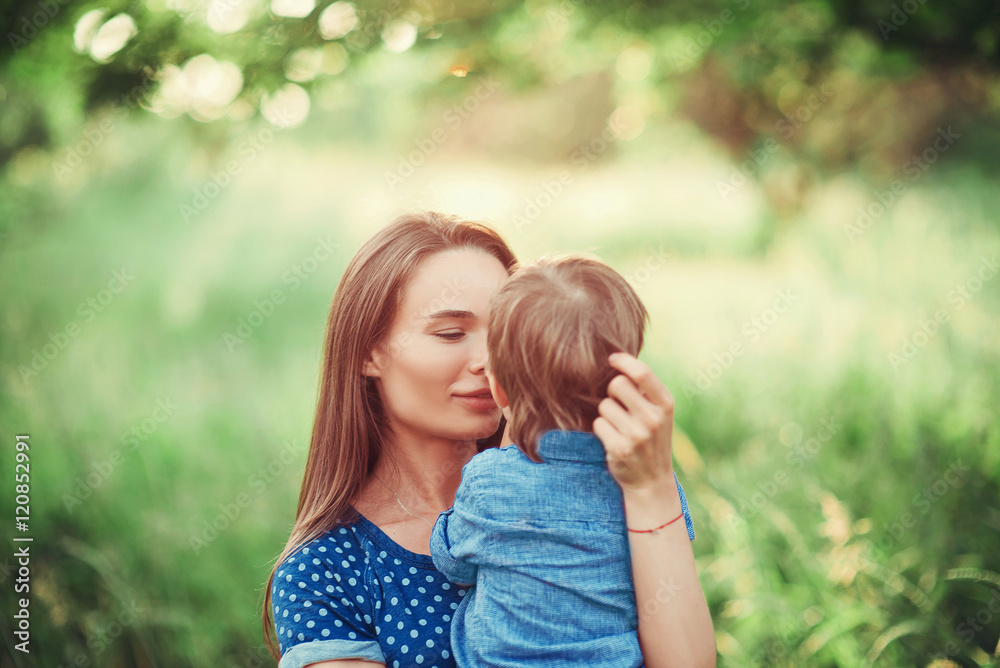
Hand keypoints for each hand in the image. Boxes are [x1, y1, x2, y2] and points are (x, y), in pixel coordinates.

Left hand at [593, 352, 674, 491]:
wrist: (652, 481)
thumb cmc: (652, 438)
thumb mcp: (659, 413)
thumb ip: (645, 390)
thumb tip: (620, 360)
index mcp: (665, 404)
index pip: (642, 372)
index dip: (623, 361)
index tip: (612, 358)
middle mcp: (653, 418)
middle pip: (617, 384)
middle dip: (612, 391)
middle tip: (619, 404)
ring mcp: (637, 434)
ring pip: (604, 405)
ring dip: (607, 413)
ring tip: (620, 426)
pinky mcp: (620, 448)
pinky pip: (598, 423)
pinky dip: (602, 429)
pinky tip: (614, 439)